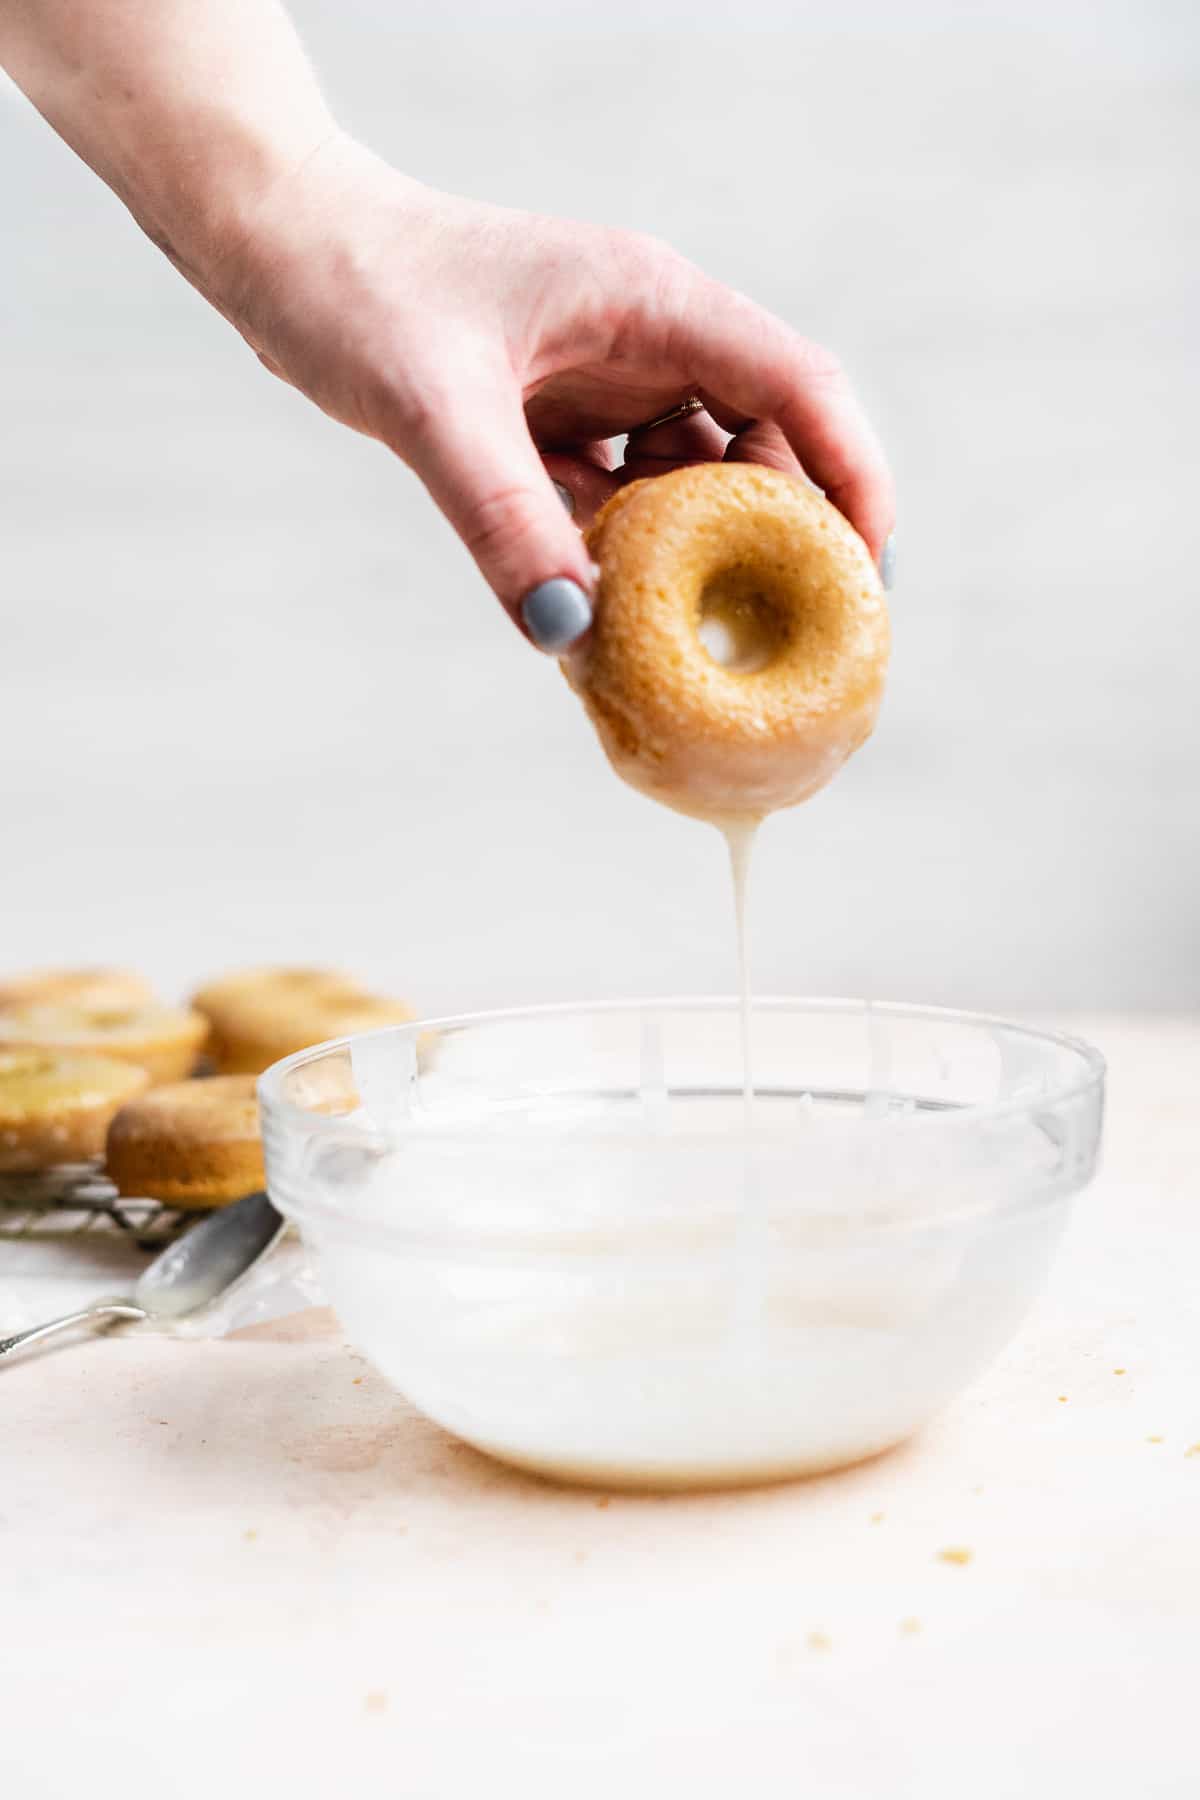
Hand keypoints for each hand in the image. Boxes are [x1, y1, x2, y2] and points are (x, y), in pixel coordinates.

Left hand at [208, 132, 895, 649]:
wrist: (280, 248)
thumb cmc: (355, 287)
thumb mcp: (431, 408)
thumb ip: (504, 520)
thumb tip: (572, 636)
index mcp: (652, 303)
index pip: (799, 386)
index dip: (852, 479)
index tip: (867, 578)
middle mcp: (647, 341)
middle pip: (766, 443)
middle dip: (784, 538)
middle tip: (787, 638)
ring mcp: (606, 383)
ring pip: (695, 482)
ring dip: (702, 559)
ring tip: (701, 644)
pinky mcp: (562, 422)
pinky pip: (625, 502)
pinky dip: (630, 560)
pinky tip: (613, 618)